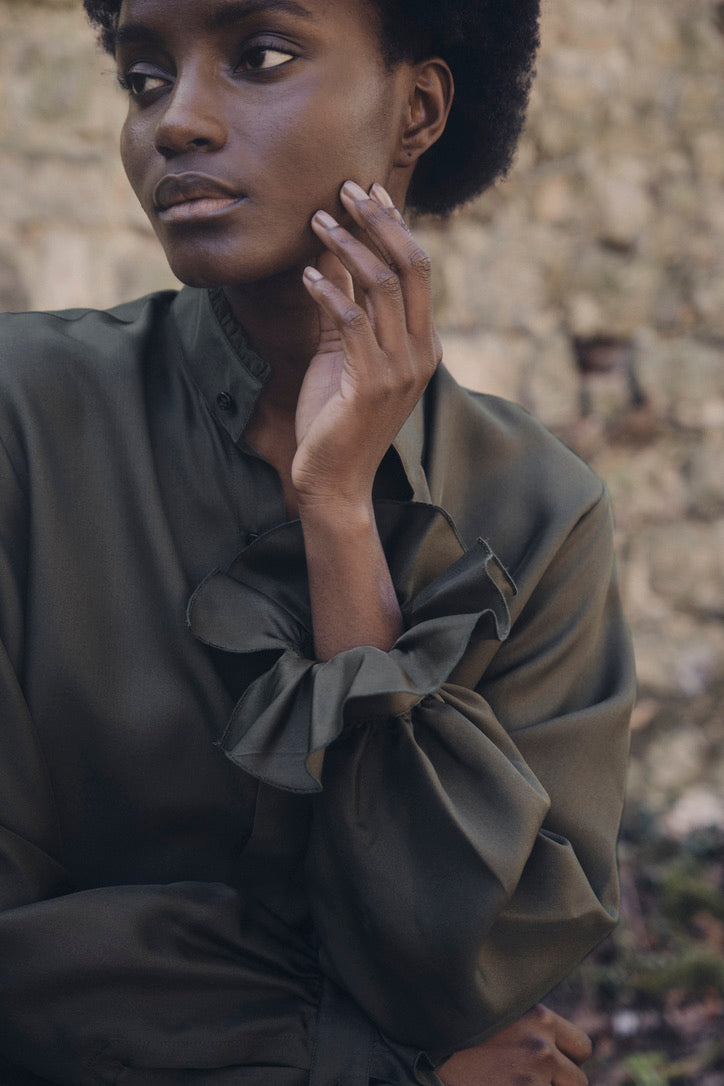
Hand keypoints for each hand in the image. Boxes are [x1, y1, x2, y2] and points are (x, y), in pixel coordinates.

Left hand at [294, 180, 440, 508]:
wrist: (335, 480)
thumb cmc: (335, 418)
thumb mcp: (343, 353)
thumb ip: (345, 307)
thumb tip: (330, 255)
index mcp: (422, 343)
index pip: (417, 269)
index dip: (393, 226)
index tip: (367, 191)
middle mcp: (421, 352)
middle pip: (410, 266)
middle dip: (378, 221)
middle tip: (346, 187)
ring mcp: (401, 369)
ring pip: (382, 286)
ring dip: (347, 247)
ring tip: (316, 222)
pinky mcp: (372, 383)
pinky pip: (352, 321)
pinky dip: (328, 291)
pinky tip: (304, 275)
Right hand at [436, 1004, 592, 1085]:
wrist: (420, 1053)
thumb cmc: (457, 1031)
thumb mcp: (499, 1017)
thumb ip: (530, 1028)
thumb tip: (554, 1050)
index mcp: (538, 1017)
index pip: (582, 1047)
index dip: (566, 1061)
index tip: (548, 1067)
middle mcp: (541, 1046)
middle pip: (578, 1080)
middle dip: (558, 1085)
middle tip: (527, 1079)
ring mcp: (532, 1077)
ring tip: (509, 1081)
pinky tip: (500, 1084)